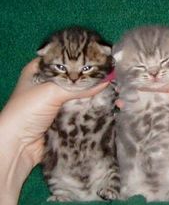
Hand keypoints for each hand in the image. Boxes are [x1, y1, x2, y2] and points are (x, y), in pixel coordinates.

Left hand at [0, 58, 108, 182]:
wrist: (19, 145)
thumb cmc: (28, 111)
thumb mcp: (52, 92)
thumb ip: (79, 87)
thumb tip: (106, 80)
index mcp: (39, 71)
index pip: (64, 59)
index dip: (81, 59)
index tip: (100, 59)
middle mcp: (49, 84)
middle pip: (74, 78)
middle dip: (91, 78)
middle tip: (110, 74)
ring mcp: (57, 101)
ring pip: (79, 94)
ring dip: (93, 94)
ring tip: (112, 88)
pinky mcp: (64, 116)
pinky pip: (80, 108)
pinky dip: (91, 107)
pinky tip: (105, 103)